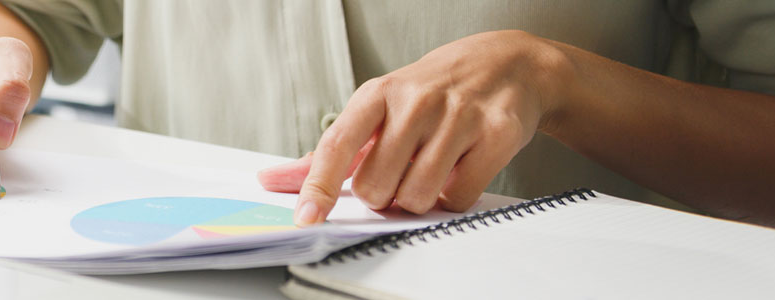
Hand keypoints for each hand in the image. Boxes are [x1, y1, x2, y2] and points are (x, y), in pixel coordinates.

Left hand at [258, 30, 578, 225]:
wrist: (502, 64)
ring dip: (418, 199)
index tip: (307, 217)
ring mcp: (458, 115)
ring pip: (418, 196)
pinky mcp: (497, 133)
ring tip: (427, 172)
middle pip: (377, 186)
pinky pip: (459, 197)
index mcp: (376, 95)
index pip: (337, 146)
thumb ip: (328, 152)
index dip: (318, 188)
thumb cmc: (427, 94)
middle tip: (397, 175)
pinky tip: (457, 170)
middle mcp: (415, 101)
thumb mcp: (374, 110)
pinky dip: (453, 197)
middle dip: (382, 195)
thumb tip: (272, 179)